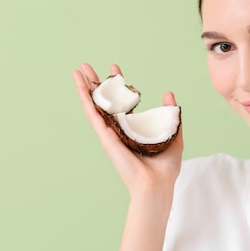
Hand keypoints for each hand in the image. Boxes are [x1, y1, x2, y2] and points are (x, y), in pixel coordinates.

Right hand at [72, 63, 183, 198]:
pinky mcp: (106, 138)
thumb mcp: (173, 134)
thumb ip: (170, 114)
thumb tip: (169, 95)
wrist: (157, 185)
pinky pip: (93, 115)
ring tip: (77, 70)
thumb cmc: (165, 168)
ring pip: (93, 106)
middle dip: (94, 83)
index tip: (115, 67)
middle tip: (86, 66)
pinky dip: (85, 100)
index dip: (117, 84)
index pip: (121, 101)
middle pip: (102, 101)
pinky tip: (80, 86)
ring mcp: (110, 133)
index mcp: (131, 129)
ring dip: (84, 87)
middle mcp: (118, 130)